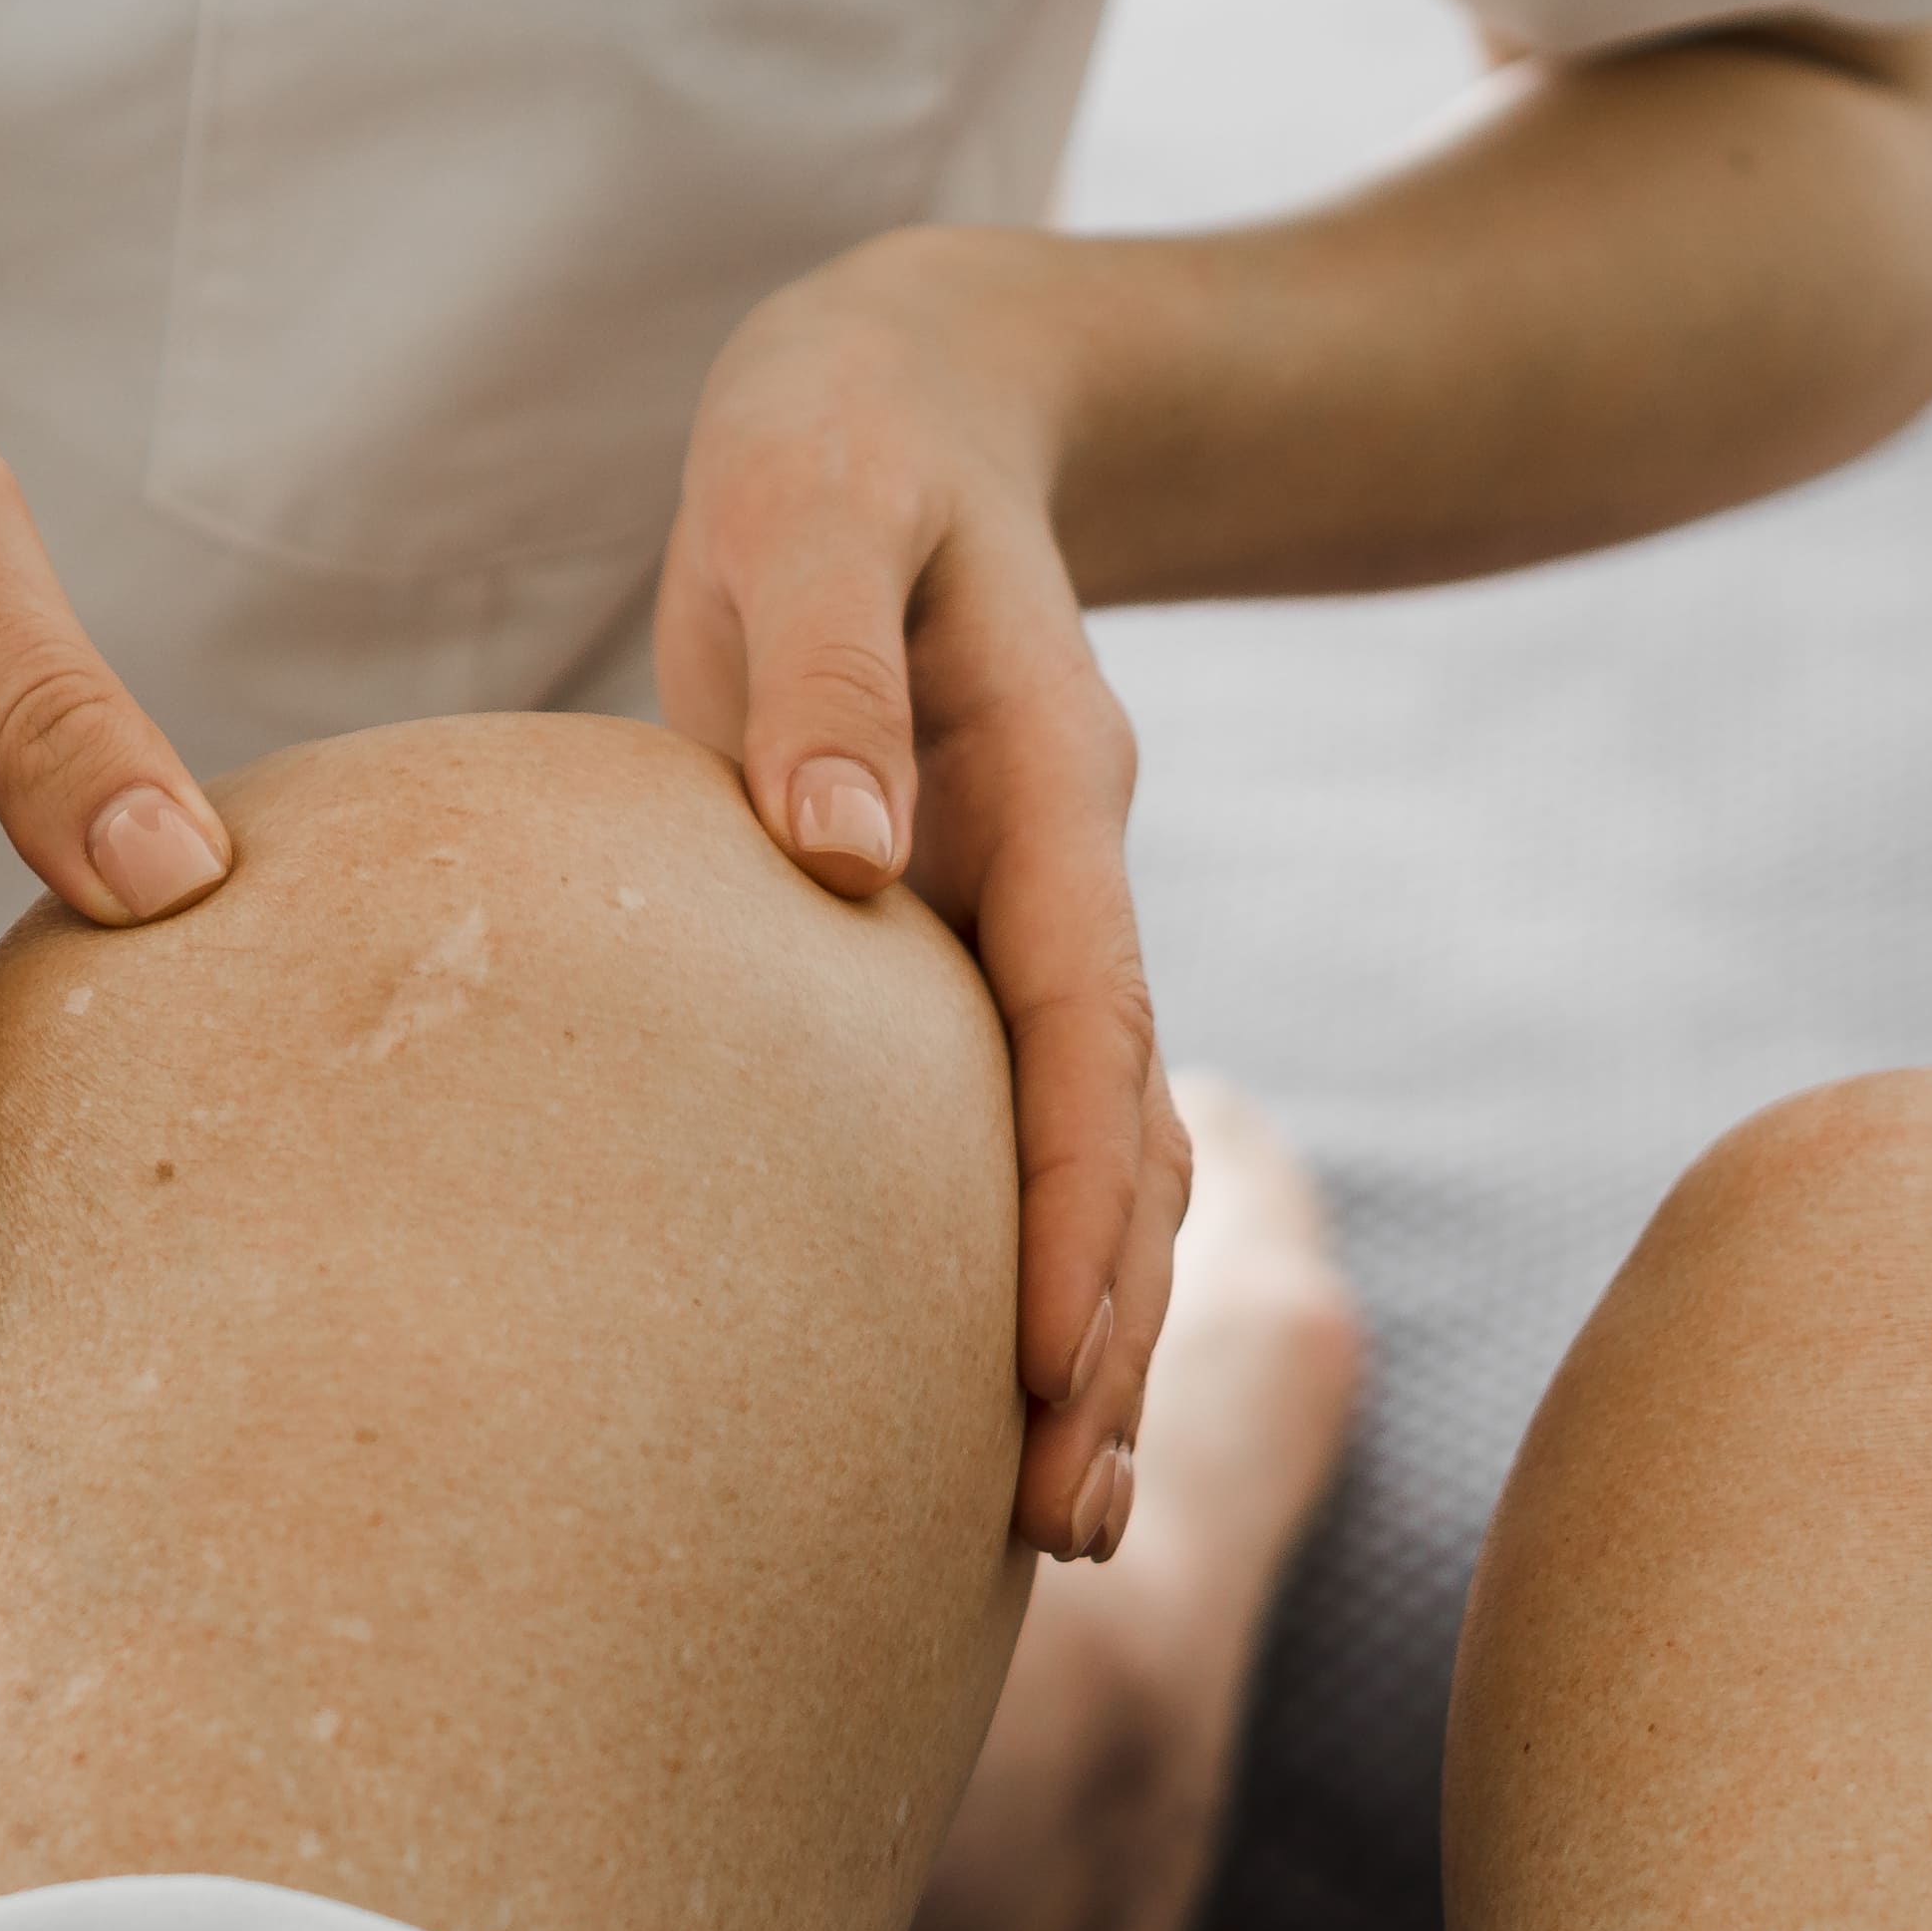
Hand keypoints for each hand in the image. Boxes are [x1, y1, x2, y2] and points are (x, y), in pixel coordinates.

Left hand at [654, 231, 1183, 1560]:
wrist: (914, 400)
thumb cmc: (834, 444)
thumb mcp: (809, 498)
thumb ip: (817, 666)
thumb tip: (843, 863)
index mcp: (1044, 788)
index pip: (1079, 1027)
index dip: (1071, 1202)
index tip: (1044, 1365)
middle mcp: (1063, 880)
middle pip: (1122, 1141)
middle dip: (1105, 1336)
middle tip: (1064, 1531)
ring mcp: (1031, 927)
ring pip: (1101, 1161)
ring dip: (1090, 1334)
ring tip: (1054, 1523)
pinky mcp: (970, 954)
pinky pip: (1027, 1137)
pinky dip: (1033, 1265)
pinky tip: (996, 1395)